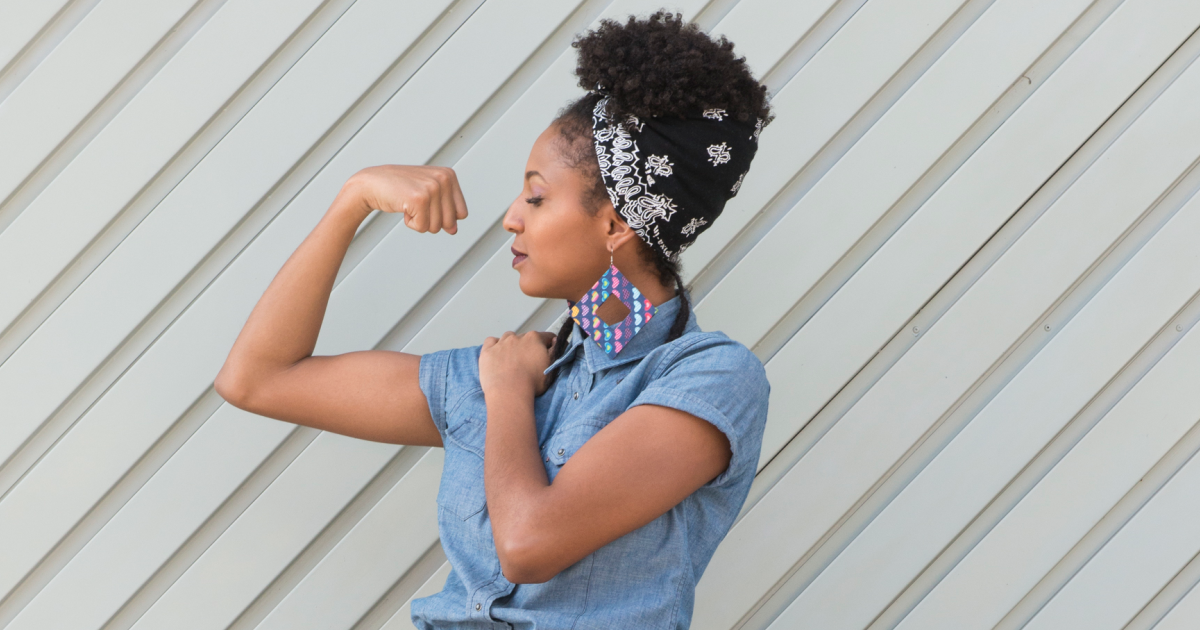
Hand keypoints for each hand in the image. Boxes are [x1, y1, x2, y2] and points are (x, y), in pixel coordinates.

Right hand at [347, 165, 467, 233]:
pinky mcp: (419, 199)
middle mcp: (443, 179)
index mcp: (449, 176)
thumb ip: (446, 211)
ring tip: (408, 203)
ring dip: (420, 221)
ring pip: (436, 226)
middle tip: (416, 204)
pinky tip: (403, 207)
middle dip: (431, 220)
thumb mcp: (428, 195)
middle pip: (450, 222)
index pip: (461, 213)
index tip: (428, 203)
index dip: (443, 216)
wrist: (372, 183)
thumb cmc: (400, 189)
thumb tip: (453, 231)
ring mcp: (432, 188)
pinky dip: (411, 223)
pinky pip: (422, 227)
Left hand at [479, 331, 556, 396]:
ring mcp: (501, 343)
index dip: (548, 345)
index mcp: (534, 339)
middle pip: (525, 338)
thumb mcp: (550, 369)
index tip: (547, 352)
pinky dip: (494, 346)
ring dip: (511, 345)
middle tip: (527, 362)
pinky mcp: (488, 351)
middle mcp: (517, 337)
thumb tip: (554, 343)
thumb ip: (553, 353)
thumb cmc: (531, 383)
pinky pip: (491, 341)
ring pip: (508, 338)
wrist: (509, 392)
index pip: (546, 337)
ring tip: (511, 359)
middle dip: (528, 347)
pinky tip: (497, 354)